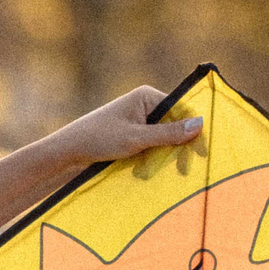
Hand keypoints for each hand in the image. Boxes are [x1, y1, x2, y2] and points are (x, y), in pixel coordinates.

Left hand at [51, 84, 202, 165]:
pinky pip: (151, 145)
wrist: (67, 152)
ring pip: (163, 138)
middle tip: (184, 171)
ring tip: (162, 173)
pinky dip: (152, 158)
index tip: (201, 154)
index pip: (181, 111)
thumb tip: (200, 124)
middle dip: (179, 147)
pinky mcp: (131, 134)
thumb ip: (167, 133)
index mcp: (146, 96)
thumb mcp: (136, 139)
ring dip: (164, 156)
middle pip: (174, 125)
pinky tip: (147, 171)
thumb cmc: (98, 140)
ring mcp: (137, 119)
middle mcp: (144, 104)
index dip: (193, 132)